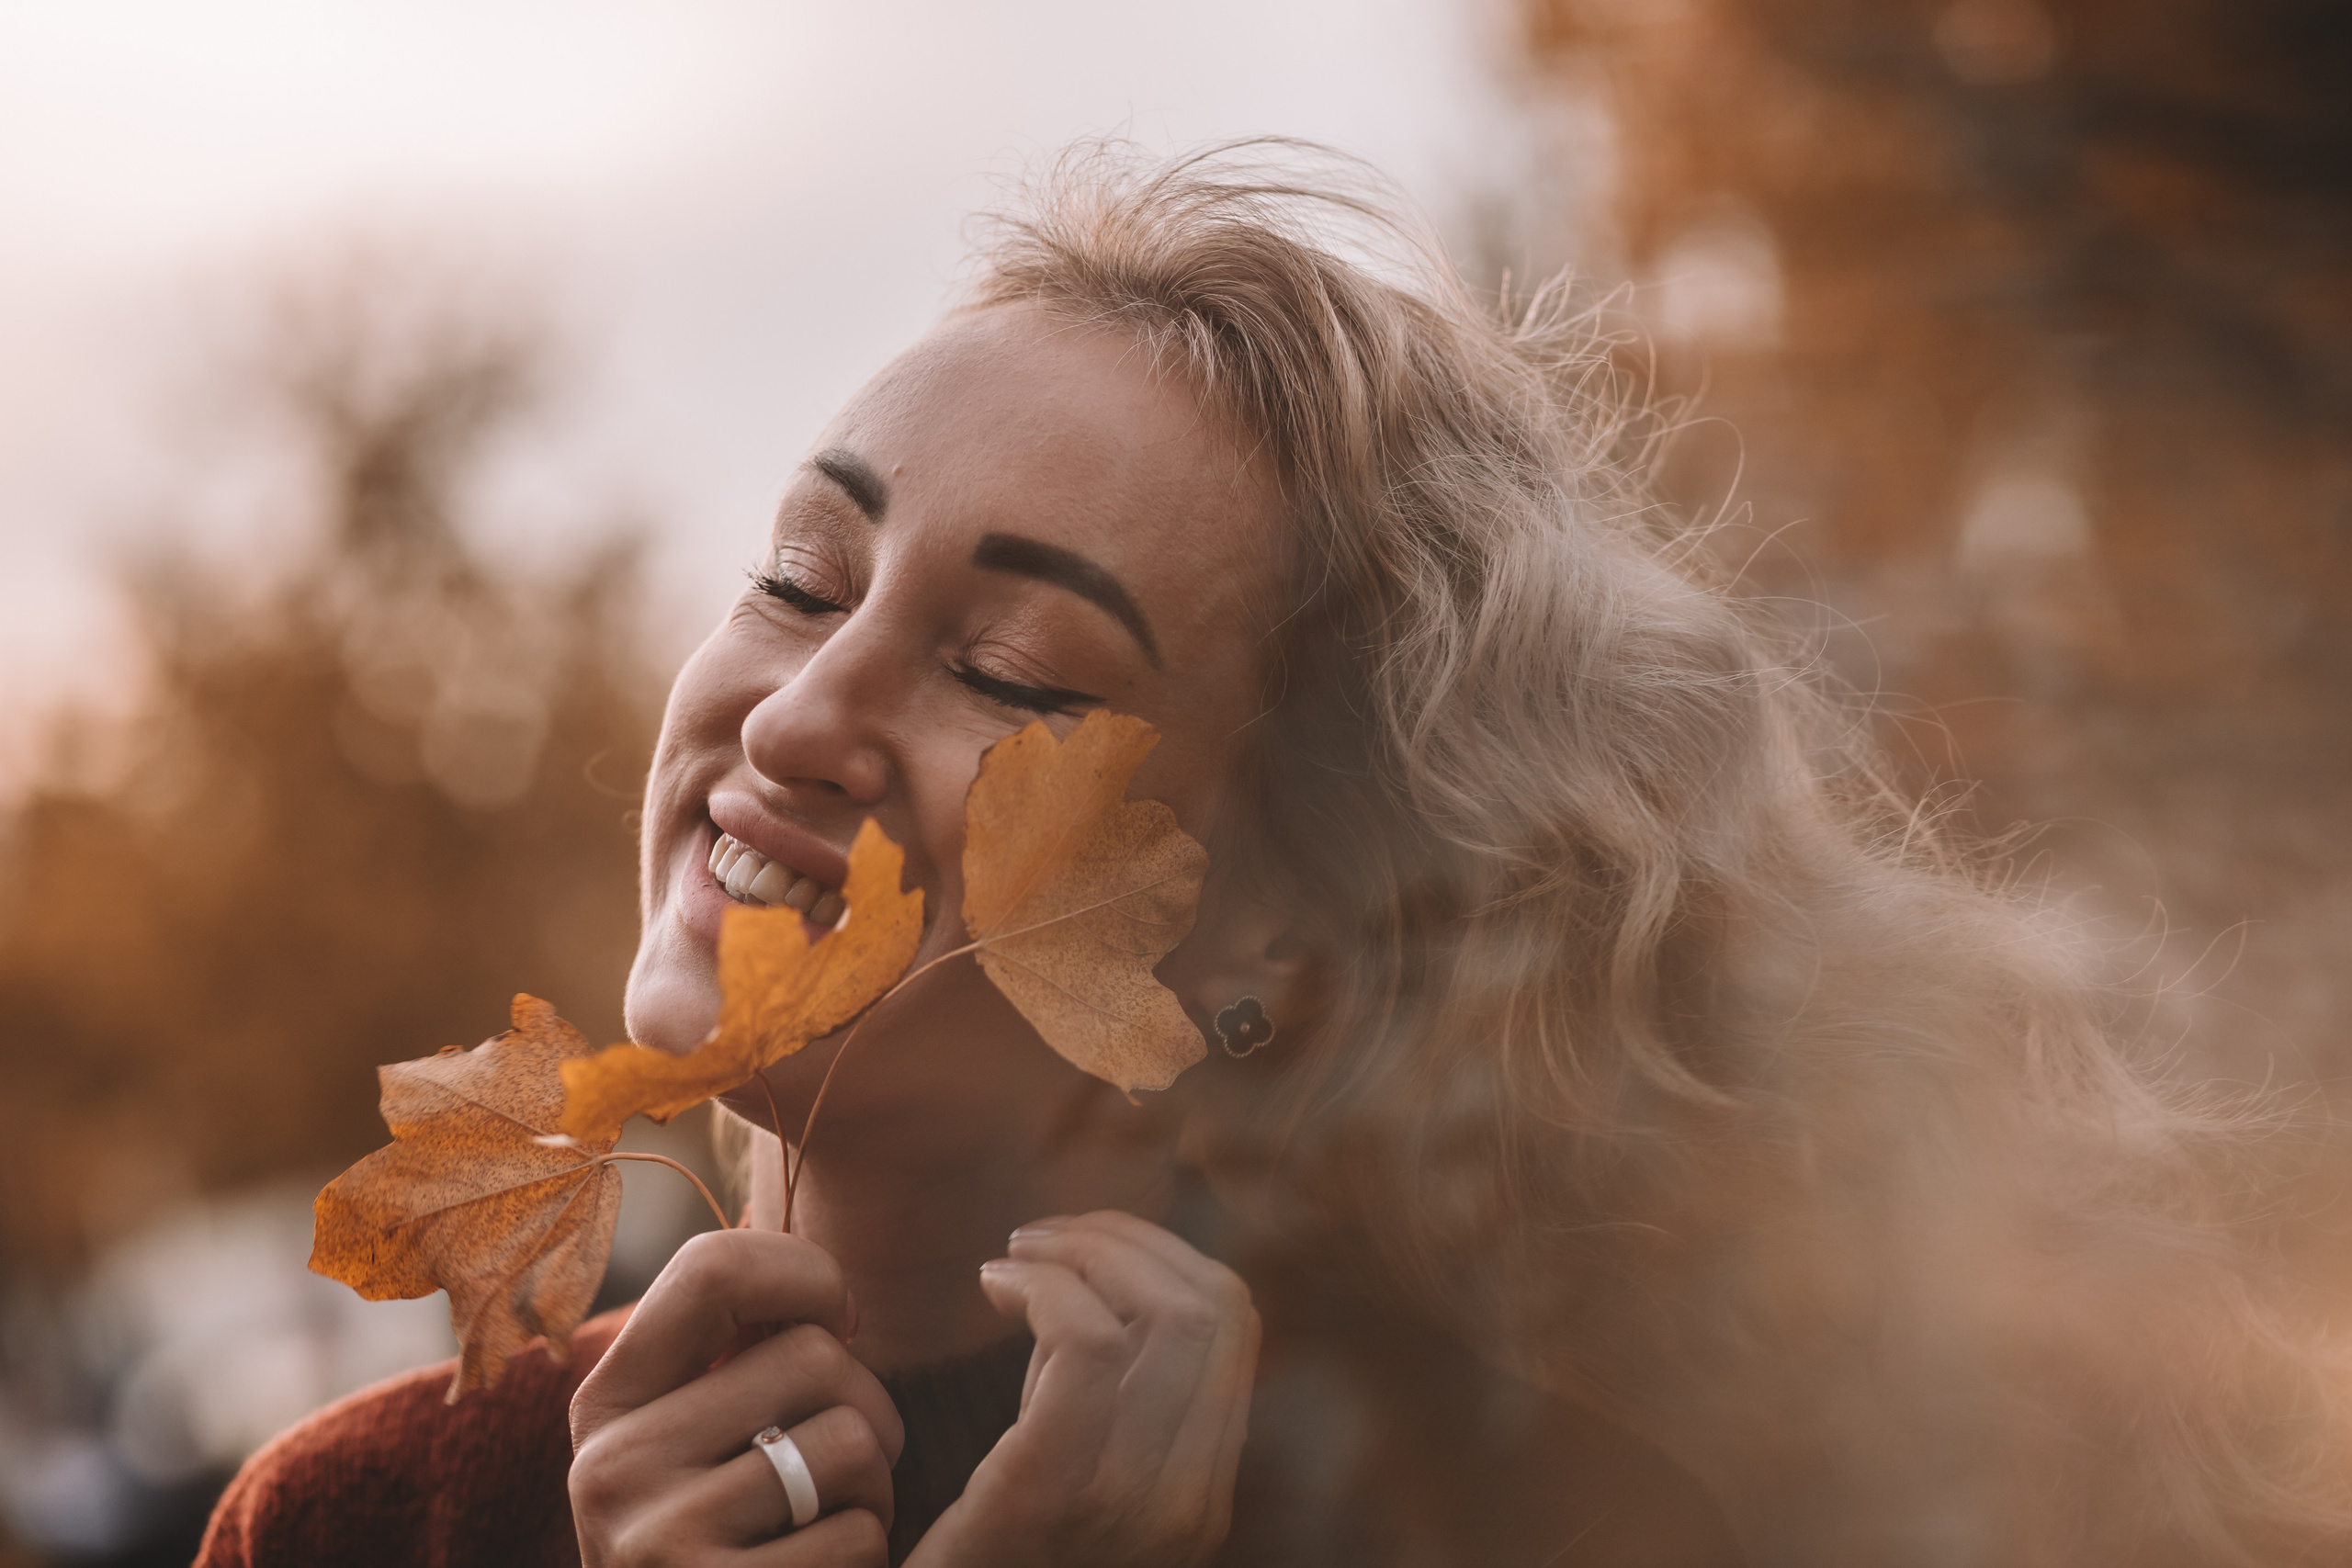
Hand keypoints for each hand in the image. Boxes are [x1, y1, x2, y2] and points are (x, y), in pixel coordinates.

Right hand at [570, 1229, 905, 1565]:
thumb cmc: (720, 1545)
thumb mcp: (690, 1442)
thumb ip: (735, 1355)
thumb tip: (829, 1281)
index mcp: (605, 1405)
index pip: (713, 1268)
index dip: (806, 1272)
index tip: (839, 1317)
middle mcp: (611, 1466)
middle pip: (813, 1357)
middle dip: (867, 1405)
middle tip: (846, 1462)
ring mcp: (656, 1543)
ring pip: (852, 1442)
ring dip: (877, 1489)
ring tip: (832, 1524)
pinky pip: (857, 1536)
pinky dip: (868, 1556)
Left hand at [907, 1211, 1260, 1567]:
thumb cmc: (989, 1559)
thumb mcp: (1078, 1477)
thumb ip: (1107, 1396)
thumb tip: (1103, 1272)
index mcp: (1202, 1495)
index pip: (1237, 1325)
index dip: (1169, 1254)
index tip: (1093, 1244)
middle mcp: (1187, 1501)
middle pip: (1213, 1308)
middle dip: (1129, 1240)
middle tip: (1047, 1237)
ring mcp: (1131, 1504)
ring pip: (1161, 1315)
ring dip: (1083, 1254)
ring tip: (1017, 1257)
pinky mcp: (1051, 1496)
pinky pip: (1085, 1346)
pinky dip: (1040, 1289)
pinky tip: (991, 1288)